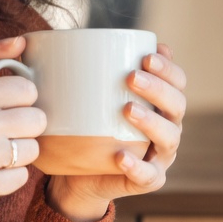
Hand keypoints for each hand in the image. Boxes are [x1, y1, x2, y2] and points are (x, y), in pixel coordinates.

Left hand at [45, 45, 187, 221]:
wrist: (78, 175)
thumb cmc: (85, 129)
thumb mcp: (83, 98)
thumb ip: (79, 73)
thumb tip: (45, 41)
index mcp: (159, 103)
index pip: (176, 81)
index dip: (168, 67)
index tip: (146, 56)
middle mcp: (167, 127)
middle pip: (177, 105)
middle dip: (158, 88)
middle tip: (131, 77)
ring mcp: (160, 156)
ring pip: (169, 138)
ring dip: (152, 122)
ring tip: (127, 109)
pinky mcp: (148, 180)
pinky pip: (149, 175)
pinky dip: (137, 166)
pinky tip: (120, 157)